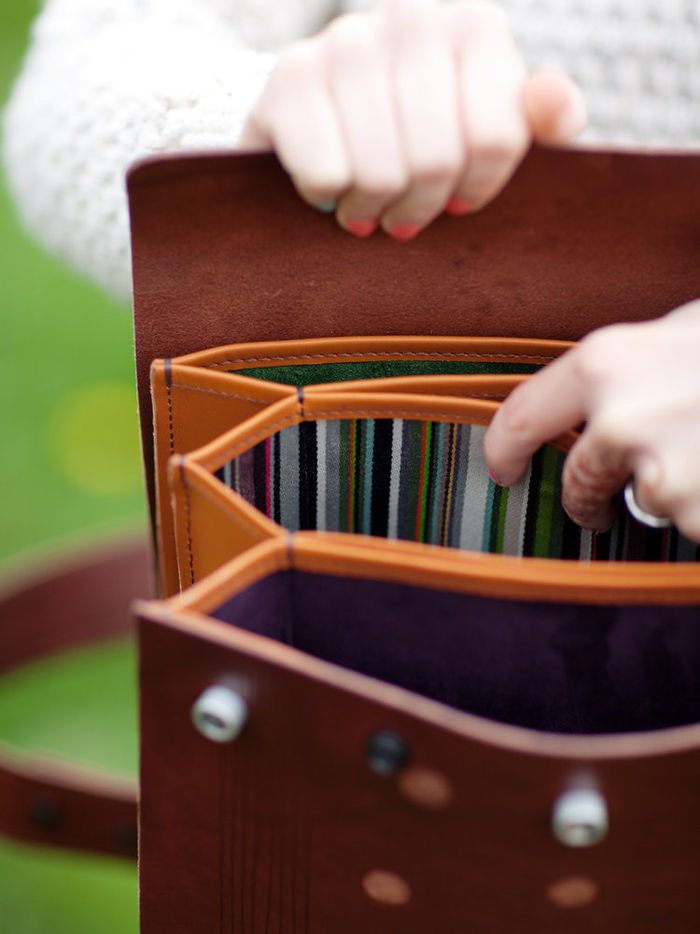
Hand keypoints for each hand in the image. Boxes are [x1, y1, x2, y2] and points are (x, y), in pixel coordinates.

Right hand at [239, 0, 585, 238]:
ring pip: (380, 172)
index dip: (477, 190)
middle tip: (404, 214)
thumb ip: (539, 121)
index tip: (460, 199)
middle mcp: (412, 17)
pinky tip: (330, 185)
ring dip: (372, 208)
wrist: (323, 119)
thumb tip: (555, 103)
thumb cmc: (419, 136)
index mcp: (475, 29)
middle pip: (436, 161)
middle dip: (420, 206)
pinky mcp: (290, 77)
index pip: (495, 139)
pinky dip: (327, 197)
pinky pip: (327, 174)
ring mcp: (346, 40)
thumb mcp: (490, 130)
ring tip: (368, 203)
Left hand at [483, 301, 699, 542]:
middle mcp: (621, 417)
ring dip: (675, 493)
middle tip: (598, 503)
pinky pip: (694, 524)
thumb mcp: (680, 334)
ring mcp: (663, 470)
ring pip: (647, 503)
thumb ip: (625, 372)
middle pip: (578, 481)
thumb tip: (584, 409)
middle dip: (586, 499)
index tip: (505, 471)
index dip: (505, 451)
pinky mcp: (698, 512)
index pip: (521, 418)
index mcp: (607, 363)